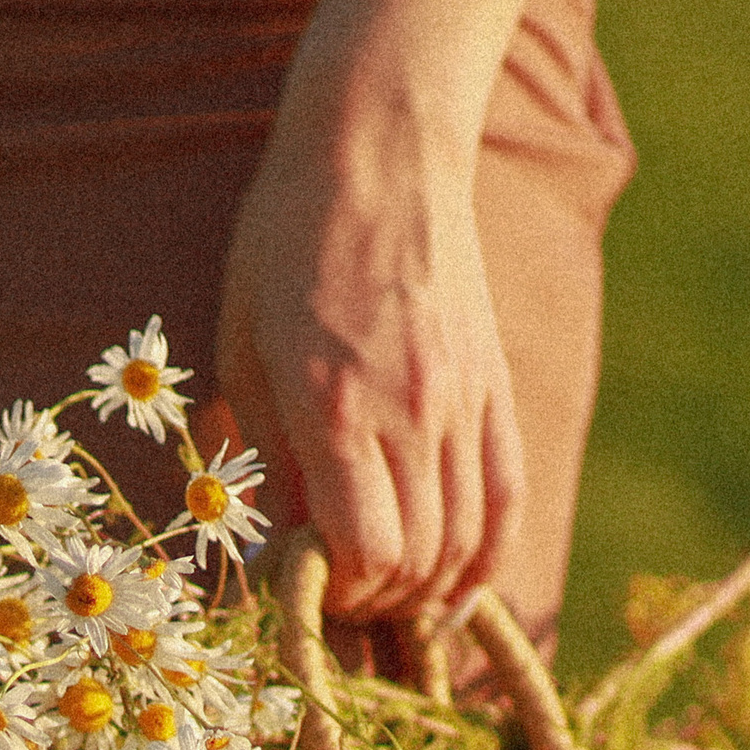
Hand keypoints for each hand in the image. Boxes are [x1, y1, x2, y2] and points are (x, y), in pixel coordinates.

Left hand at [216, 110, 522, 625]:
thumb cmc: (285, 244)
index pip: (363, 552)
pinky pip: (504, 498)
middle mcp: (409, 413)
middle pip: (415, 561)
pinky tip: (459, 586)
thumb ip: (268, 455)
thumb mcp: (245, 349)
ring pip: (464, 542)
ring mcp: (463, 401)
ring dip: (426, 588)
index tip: (308, 591)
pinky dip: (486, 557)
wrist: (380, 149)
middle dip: (375, 600)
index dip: (337, 596)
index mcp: (334, 407)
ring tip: (388, 593)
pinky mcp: (495, 387)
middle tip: (341, 596)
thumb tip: (283, 545)